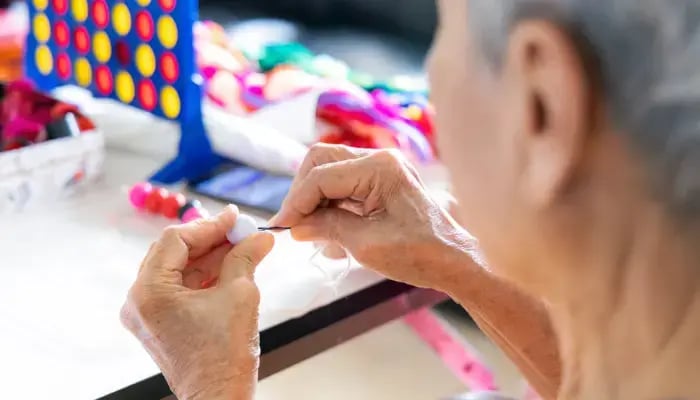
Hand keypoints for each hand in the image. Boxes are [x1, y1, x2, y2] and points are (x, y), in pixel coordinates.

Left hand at [120, 206, 273, 399]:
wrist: (219, 396)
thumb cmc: (224, 354)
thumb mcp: (240, 294)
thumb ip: (245, 257)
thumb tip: (259, 237)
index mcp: (149, 292)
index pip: (175, 240)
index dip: (208, 225)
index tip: (234, 217)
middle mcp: (138, 301)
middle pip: (173, 252)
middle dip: (209, 239)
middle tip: (239, 229)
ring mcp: (146, 314)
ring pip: (177, 269)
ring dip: (209, 256)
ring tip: (242, 246)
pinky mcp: (158, 323)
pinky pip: (178, 288)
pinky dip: (203, 275)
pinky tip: (229, 266)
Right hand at [272, 144, 474, 289]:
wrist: (455, 261)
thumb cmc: (419, 254)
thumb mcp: (366, 244)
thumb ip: (327, 228)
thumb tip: (294, 225)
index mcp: (379, 168)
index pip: (321, 176)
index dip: (296, 202)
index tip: (280, 228)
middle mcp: (380, 159)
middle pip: (321, 161)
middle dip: (302, 193)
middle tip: (292, 225)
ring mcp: (382, 168)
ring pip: (330, 171)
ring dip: (315, 199)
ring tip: (308, 230)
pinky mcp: (382, 182)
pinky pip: (344, 184)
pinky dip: (330, 204)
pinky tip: (326, 229)